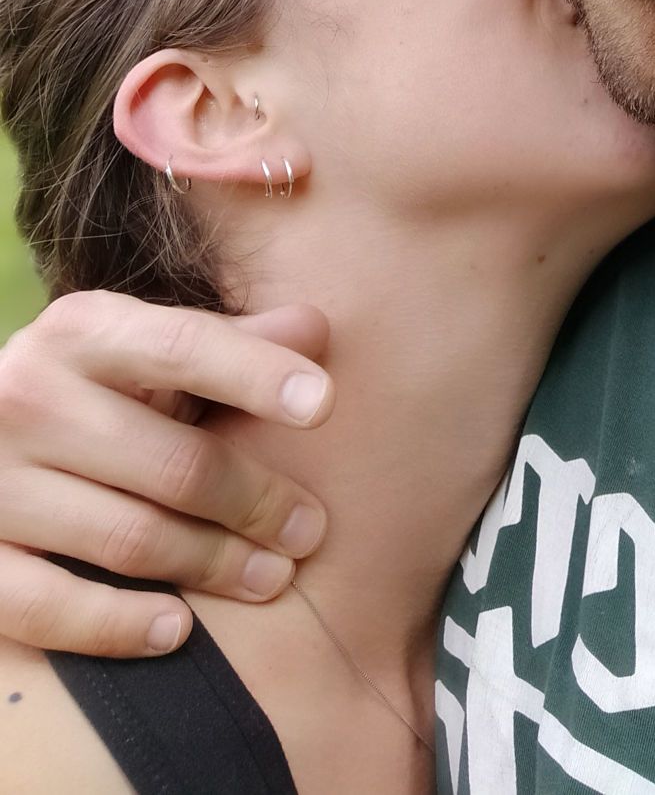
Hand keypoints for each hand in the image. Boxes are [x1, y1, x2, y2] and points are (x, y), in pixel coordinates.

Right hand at [0, 290, 332, 655]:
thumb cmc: (90, 390)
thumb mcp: (146, 350)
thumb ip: (230, 341)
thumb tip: (319, 327)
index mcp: (83, 331)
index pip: (183, 347)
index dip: (256, 374)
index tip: (324, 404)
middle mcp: (29, 396)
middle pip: (172, 462)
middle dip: (255, 501)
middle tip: (309, 531)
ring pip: (127, 538)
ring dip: (211, 565)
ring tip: (271, 578)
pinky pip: (47, 606)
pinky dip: (117, 625)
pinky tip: (178, 629)